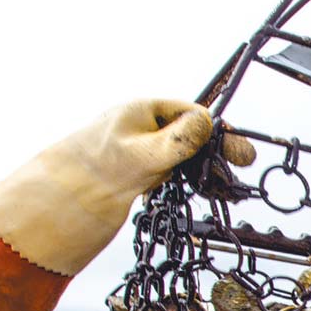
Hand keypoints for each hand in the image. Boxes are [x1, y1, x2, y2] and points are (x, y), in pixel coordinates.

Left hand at [0, 99, 254, 277]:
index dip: (215, 130)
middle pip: (194, 133)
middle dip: (219, 149)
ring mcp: (149, 148)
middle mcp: (148, 126)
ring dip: (211, 169)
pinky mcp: (147, 170)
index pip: (190, 113)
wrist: (65, 200)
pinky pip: (181, 170)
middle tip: (245, 161)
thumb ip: (178, 139)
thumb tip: (207, 121)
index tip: (236, 151)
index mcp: (145, 110)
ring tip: (229, 190)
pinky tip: (214, 193)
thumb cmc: (97, 170)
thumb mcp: (143, 153)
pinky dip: (197, 180)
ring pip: (190, 154)